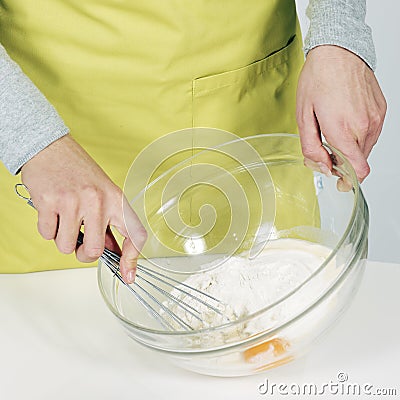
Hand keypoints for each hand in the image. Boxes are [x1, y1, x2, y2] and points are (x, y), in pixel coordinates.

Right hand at [21, 134, 146, 282]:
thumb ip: (109, 223)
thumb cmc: (80, 172)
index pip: (135, 234)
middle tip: (80, 244)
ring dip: (63, 239)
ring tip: (64, 219)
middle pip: (95, 251)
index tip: (128, 274)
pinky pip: (47, 235)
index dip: (133, 259)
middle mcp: (98, 201)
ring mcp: (73, 201)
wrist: (51, 148)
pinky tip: (52, 211)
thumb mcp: (105, 194)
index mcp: (117, 199)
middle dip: (84, 255)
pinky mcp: (50, 202)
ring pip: (66, 247)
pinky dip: (48, 229)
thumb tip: (114, 253)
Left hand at [296, 45, 385, 186]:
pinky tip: (345, 121)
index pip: (357, 170)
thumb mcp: (303, 116)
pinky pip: (371, 134)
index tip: (339, 180)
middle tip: (325, 149)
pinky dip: (358, 136)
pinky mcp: (381, 110)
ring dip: (350, 149)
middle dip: (342, 162)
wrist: (338, 51)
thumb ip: (311, 147)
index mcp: (343, 130)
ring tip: (334, 130)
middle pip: (359, 161)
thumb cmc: (318, 79)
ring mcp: (376, 118)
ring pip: (365, 149)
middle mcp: (364, 126)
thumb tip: (321, 166)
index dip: (348, 180)